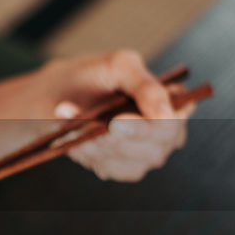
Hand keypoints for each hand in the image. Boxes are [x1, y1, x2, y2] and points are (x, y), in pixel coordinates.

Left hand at [39, 49, 194, 181]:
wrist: (59, 93)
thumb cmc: (95, 76)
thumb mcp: (119, 66)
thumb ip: (144, 85)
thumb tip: (164, 113)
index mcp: (174, 104)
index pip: (174, 121)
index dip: (153, 125)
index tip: (118, 122)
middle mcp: (165, 135)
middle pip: (154, 148)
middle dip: (119, 138)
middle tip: (93, 126)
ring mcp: (144, 155)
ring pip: (129, 161)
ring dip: (97, 144)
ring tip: (75, 124)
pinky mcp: (120, 168)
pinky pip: (108, 167)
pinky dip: (87, 153)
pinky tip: (72, 138)